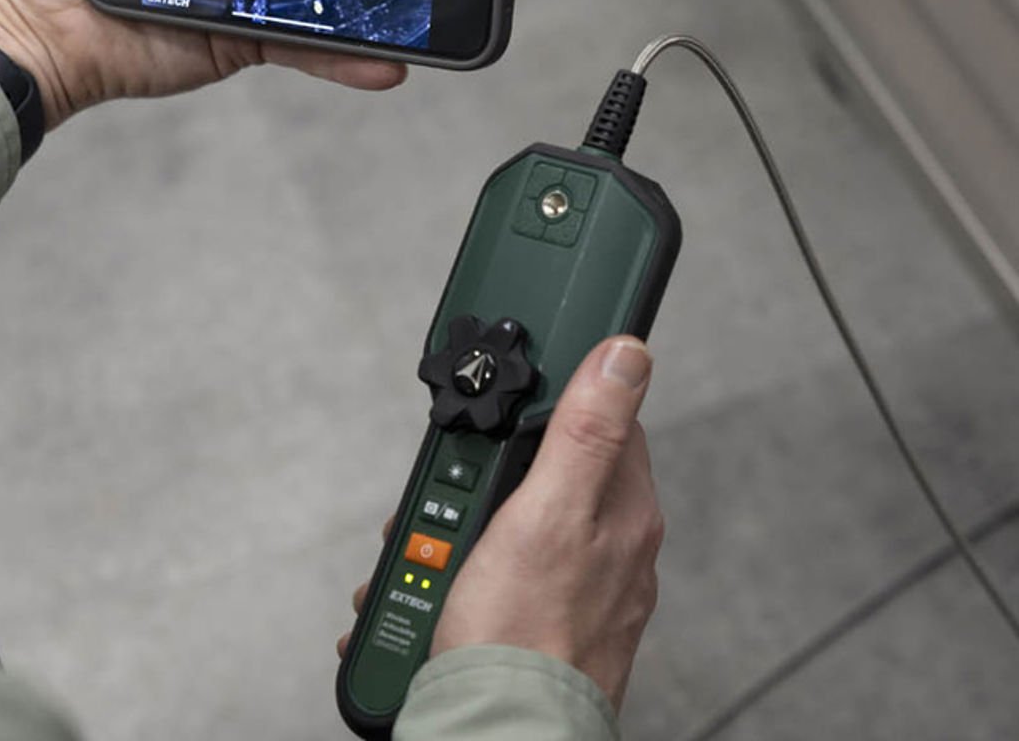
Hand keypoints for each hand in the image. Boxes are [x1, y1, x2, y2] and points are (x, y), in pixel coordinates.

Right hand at [434, 336, 662, 710]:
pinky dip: (457, 579)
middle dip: (478, 481)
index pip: (599, 418)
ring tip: (429, 563)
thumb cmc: (520, 634)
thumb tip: (627, 353)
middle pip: (541, 471)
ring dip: (455, 535)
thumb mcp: (544, 511)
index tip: (497, 425)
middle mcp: (613, 547)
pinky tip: (435, 597)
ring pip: (510, 525)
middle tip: (450, 511)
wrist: (500, 730)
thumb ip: (585, 430)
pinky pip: (496, 576)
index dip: (542, 408)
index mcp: (624, 510)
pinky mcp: (544, 620)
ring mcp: (581, 586)